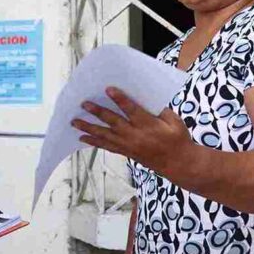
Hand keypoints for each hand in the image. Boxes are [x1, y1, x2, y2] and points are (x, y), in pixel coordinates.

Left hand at [72, 87, 191, 175]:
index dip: (119, 99)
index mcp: (149, 125)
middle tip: (84, 104)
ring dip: (89, 128)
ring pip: (105, 136)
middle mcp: (136, 136)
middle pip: (114, 122)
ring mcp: (129, 145)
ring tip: (75, 122)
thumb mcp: (175, 121)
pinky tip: (82, 138)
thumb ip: (160, 110)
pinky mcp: (126, 152)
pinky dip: (94, 142)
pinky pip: (107, 146)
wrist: (179, 163)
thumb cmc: (178, 138)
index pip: (132, 110)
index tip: (108, 89)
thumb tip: (144, 98)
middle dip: (98, 112)